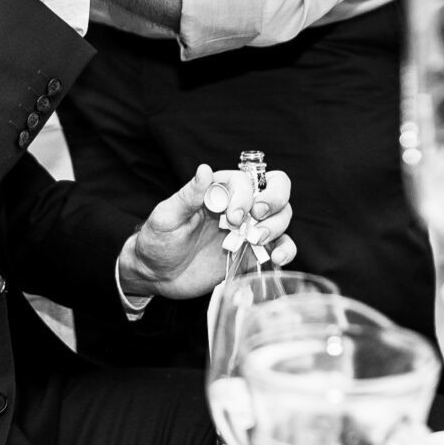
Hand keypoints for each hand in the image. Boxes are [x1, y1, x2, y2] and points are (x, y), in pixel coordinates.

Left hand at [117, 163, 296, 300]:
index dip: (245, 195)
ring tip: (256, 240)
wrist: (157, 275)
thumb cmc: (157, 241)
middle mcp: (238, 207)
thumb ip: (188, 195)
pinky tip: (277, 259)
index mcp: (218, 191)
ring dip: (277, 226)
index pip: (246, 180)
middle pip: (275, 190)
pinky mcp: (253, 253)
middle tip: (256, 219)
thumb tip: (204, 169)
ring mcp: (248, 230)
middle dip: (274, 201)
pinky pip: (281, 246)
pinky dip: (287, 249)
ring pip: (282, 217)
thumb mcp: (167, 217)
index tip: (231, 216)